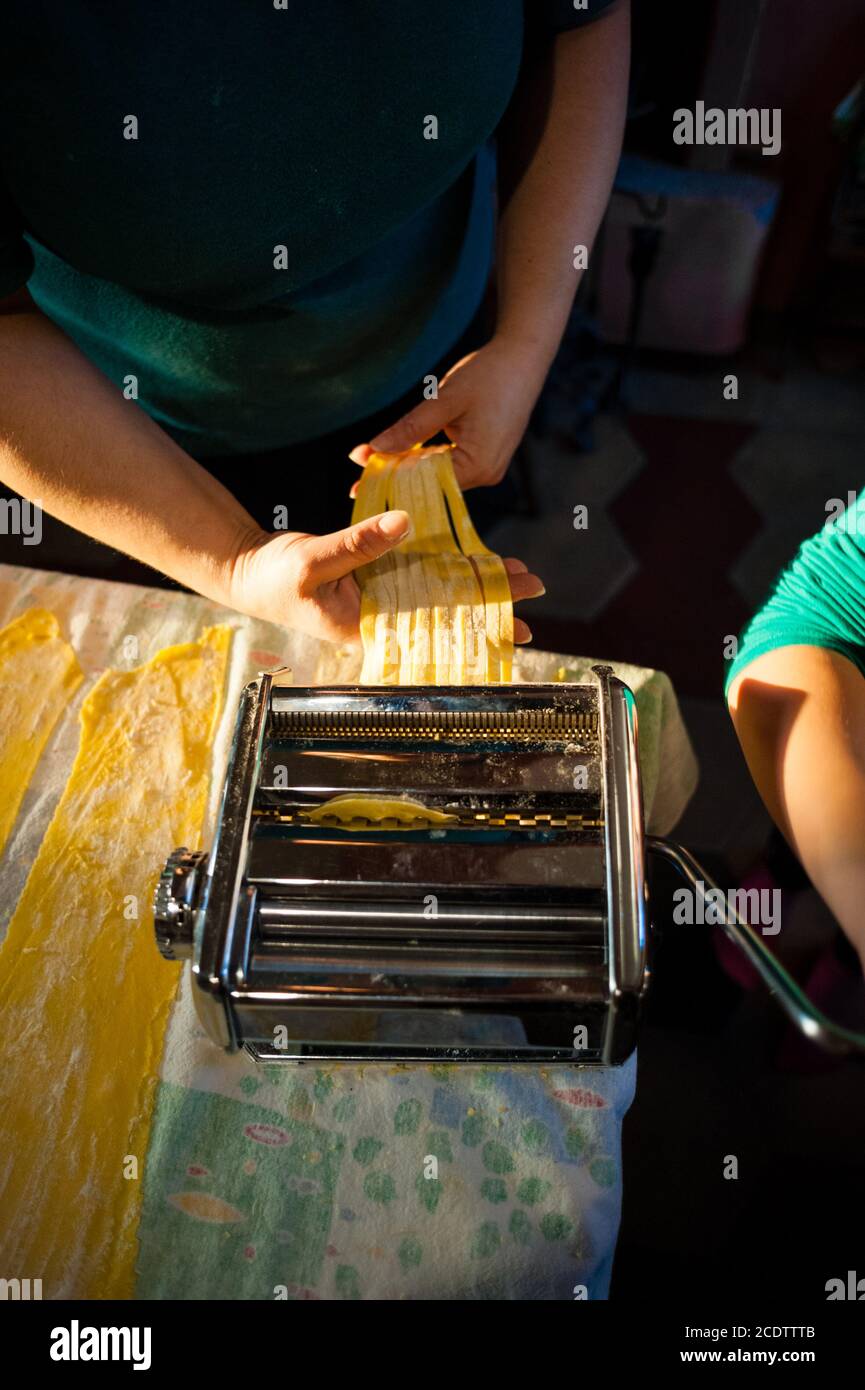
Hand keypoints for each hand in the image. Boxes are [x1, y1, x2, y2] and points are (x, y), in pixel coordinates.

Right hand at [227, 518, 543, 643]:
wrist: (248, 569)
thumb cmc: (274, 577)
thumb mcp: (314, 559)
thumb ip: (359, 544)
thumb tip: (406, 524)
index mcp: (368, 628)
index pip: (435, 631)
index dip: (476, 627)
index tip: (515, 627)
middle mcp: (382, 617)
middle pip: (446, 612)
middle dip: (489, 603)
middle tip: (533, 590)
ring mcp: (380, 597)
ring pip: (437, 590)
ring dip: (475, 581)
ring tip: (516, 574)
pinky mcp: (375, 575)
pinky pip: (417, 570)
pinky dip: (445, 562)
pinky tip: (473, 558)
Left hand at [349, 335, 547, 489]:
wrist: (524, 356)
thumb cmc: (489, 374)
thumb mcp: (443, 401)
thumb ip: (409, 428)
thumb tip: (374, 450)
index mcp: (479, 465)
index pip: (426, 483)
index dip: (391, 481)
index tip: (359, 486)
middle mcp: (486, 474)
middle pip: (432, 483)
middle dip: (396, 475)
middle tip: (358, 476)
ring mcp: (488, 466)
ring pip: (438, 473)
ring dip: (408, 465)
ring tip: (372, 464)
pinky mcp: (486, 455)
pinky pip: (450, 464)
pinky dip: (426, 458)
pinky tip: (401, 454)